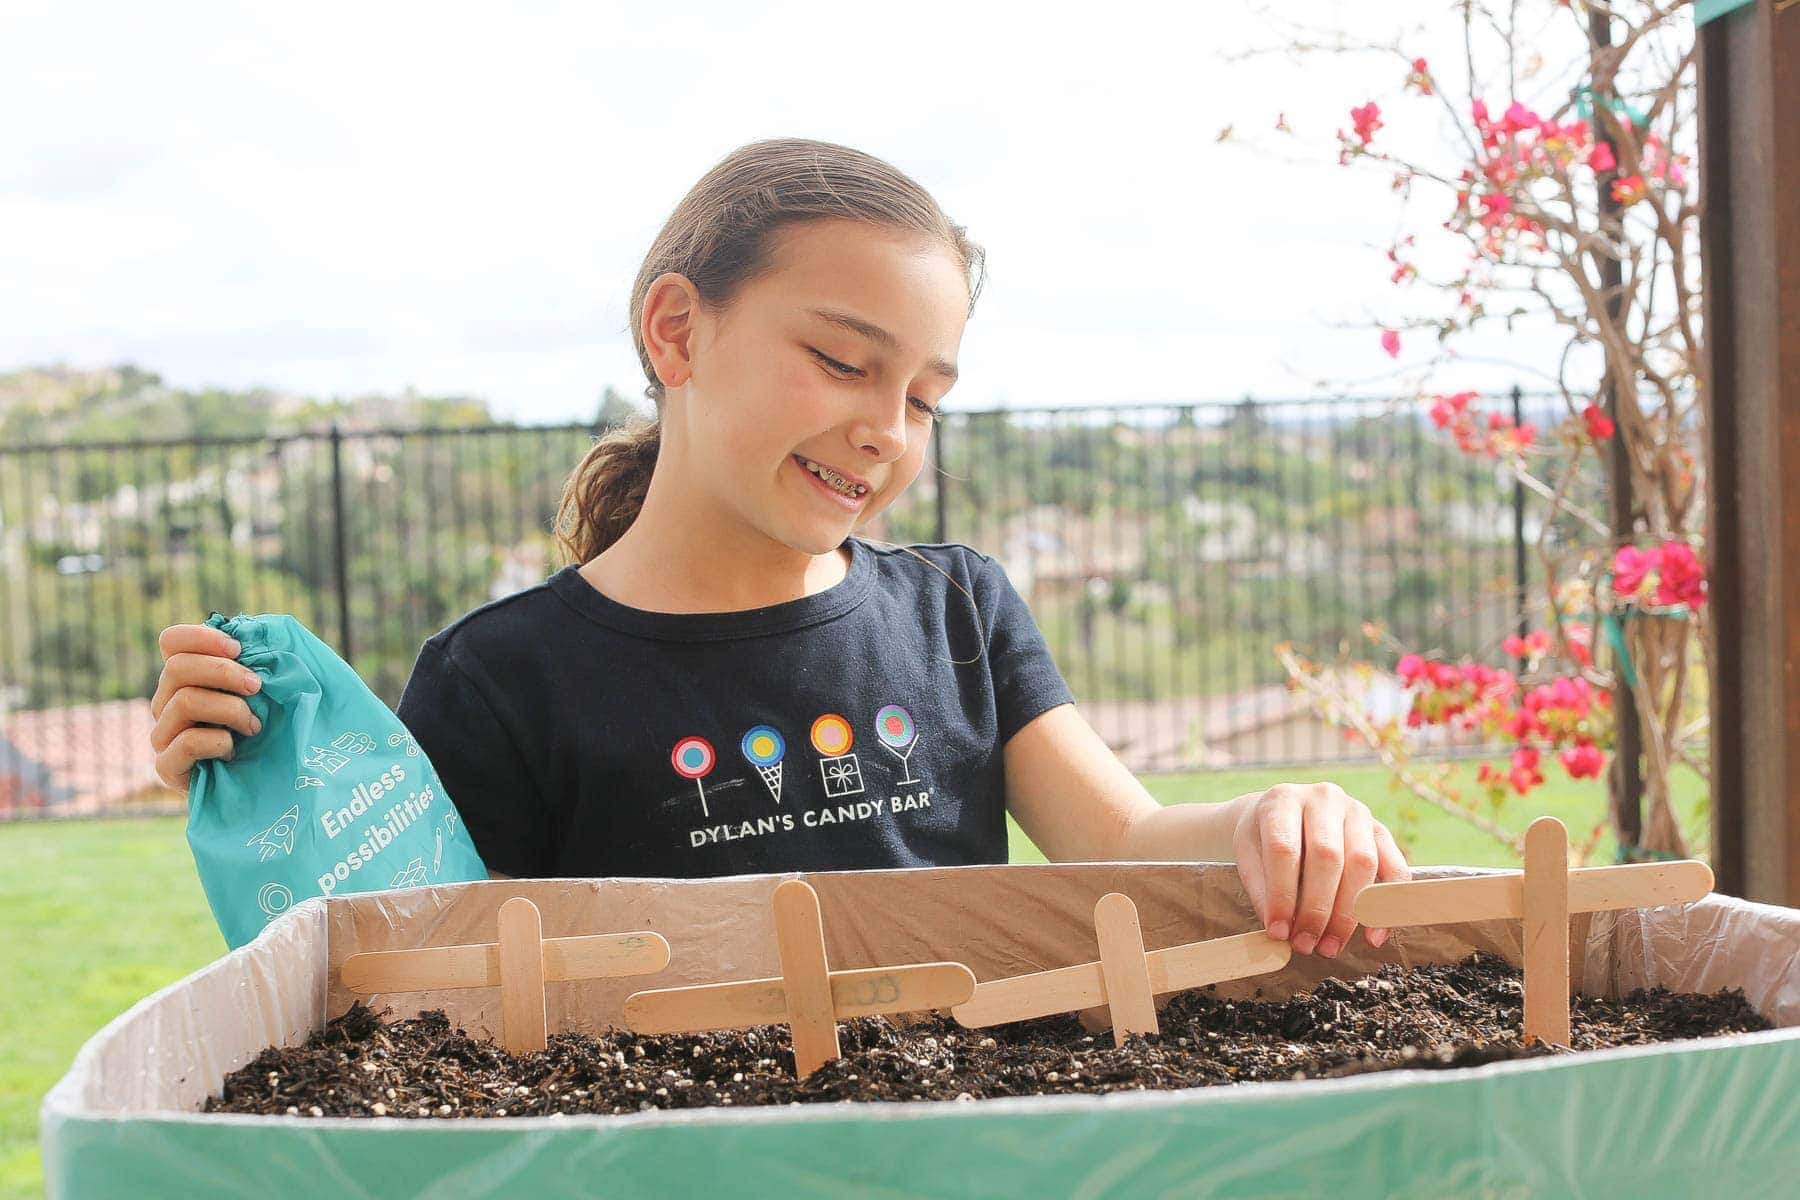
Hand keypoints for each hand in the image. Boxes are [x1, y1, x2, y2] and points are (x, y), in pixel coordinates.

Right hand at [149, 623, 262, 790]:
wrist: (268, 788)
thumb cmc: (274, 731)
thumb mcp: (274, 690)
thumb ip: (265, 659)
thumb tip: (260, 629)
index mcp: (187, 678)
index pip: (172, 641)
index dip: (202, 637)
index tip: (239, 648)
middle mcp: (166, 702)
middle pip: (177, 668)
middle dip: (225, 672)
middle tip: (258, 687)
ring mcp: (163, 735)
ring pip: (184, 701)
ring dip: (230, 709)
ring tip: (255, 726)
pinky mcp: (167, 767)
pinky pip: (185, 742)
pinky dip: (218, 741)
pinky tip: (235, 750)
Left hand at [1230, 782, 1410, 956]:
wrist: (1283, 813)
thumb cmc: (1262, 837)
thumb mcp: (1248, 855)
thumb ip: (1260, 889)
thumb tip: (1279, 931)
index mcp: (1283, 800)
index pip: (1285, 849)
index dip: (1281, 895)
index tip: (1277, 931)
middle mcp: (1324, 799)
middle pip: (1328, 856)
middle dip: (1317, 909)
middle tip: (1305, 944)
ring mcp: (1357, 812)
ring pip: (1363, 863)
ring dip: (1348, 914)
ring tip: (1329, 946)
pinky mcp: (1381, 831)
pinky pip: (1394, 869)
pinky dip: (1387, 907)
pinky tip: (1372, 937)